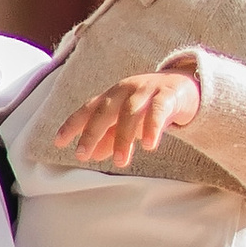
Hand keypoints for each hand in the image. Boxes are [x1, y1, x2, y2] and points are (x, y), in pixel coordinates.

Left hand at [55, 63, 201, 168]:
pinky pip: (158, 110)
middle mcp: (126, 90)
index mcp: (112, 96)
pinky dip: (152, 127)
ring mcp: (147, 90)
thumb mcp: (128, 121)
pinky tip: (148, 145)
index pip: (88, 109)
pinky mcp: (168, 94)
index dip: (73, 125)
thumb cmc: (150, 105)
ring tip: (119, 161)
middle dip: (91, 132)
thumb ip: (110, 136)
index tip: (59, 142)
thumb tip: (93, 154)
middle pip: (104, 110)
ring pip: (130, 111)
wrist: (186, 86)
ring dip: (122, 137)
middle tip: (82, 155)